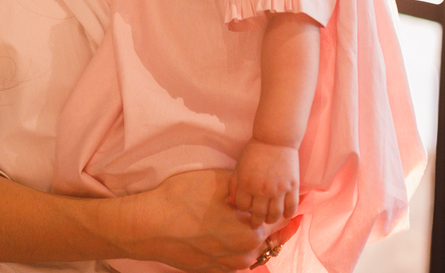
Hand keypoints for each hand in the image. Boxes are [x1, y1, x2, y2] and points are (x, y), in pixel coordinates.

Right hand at [127, 168, 285, 272]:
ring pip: (248, 250)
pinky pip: (231, 258)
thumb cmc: (183, 200)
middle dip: (266, 222)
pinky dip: (233, 246)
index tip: (295, 201)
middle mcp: (244, 256)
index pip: (280, 221)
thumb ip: (244, 185)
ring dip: (249, 236)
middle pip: (265, 237)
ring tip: (240, 219)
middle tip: (265, 207)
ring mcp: (227, 267)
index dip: (286, 208)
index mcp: (252, 233)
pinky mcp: (212, 271)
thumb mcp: (218, 181)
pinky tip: (222, 232)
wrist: (149, 226)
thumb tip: (258, 183)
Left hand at [229, 139, 299, 228]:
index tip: (245, 210)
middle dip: (255, 221)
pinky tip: (284, 215)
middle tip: (256, 224)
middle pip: (258, 214)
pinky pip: (291, 207)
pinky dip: (287, 214)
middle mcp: (262, 190)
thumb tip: (231, 202)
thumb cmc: (254, 151)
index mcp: (246, 184)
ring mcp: (278, 190)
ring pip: (275, 215)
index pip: (242, 207)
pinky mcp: (292, 187)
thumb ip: (234, 184)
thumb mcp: (239, 166)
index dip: (243, 210)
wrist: (275, 139)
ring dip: (271, 220)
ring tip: (268, 219)